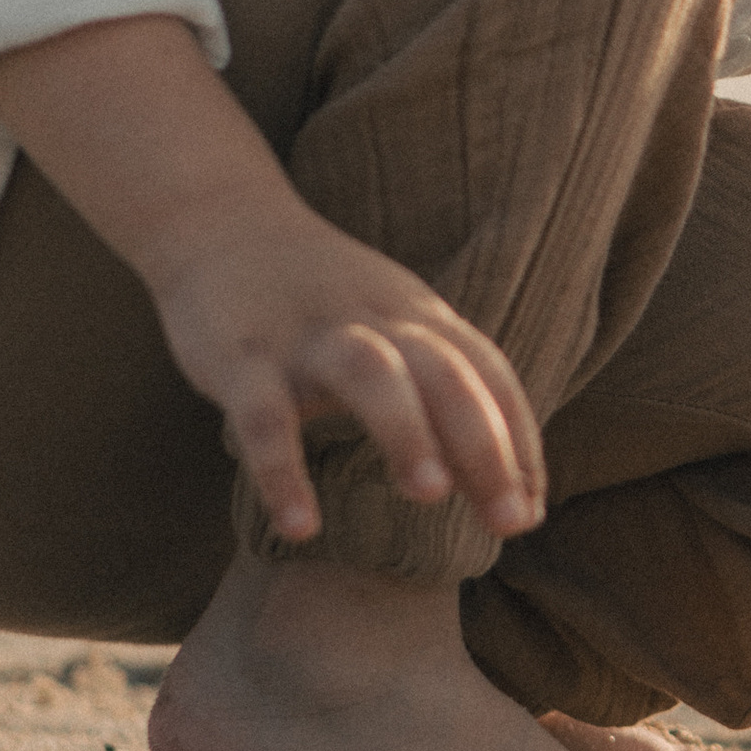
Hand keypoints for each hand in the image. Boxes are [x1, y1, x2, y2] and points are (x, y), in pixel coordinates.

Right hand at [146, 198, 545, 549]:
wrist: (220, 223)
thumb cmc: (322, 299)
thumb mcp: (391, 324)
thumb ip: (443, 388)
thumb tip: (504, 480)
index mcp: (417, 315)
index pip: (488, 375)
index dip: (518, 442)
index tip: (530, 512)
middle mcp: (374, 321)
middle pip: (447, 373)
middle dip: (486, 445)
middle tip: (512, 522)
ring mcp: (307, 336)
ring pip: (370, 374)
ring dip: (407, 431)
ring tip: (432, 496)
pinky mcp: (240, 356)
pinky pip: (263, 417)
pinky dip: (282, 472)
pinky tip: (301, 528)